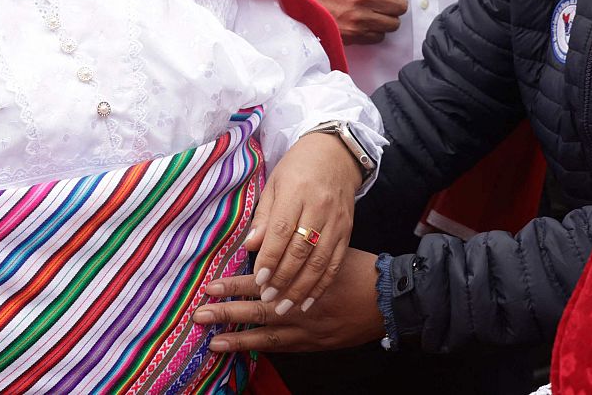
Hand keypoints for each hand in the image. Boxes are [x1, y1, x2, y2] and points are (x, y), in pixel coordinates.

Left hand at [195, 248, 384, 351]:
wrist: (391, 296)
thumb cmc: (359, 265)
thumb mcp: (328, 246)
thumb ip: (290, 245)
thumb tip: (253, 242)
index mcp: (305, 275)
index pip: (262, 280)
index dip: (234, 285)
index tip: (209, 287)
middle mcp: (303, 305)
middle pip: (258, 309)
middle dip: (227, 313)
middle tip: (199, 315)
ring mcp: (310, 327)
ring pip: (269, 334)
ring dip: (240, 338)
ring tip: (214, 341)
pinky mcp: (318, 342)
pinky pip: (286, 346)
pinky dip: (265, 347)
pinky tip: (247, 349)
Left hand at [239, 130, 361, 321]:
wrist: (337, 155)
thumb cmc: (298, 167)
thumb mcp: (274, 183)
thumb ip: (264, 217)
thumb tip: (250, 246)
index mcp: (297, 191)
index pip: (282, 230)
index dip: (270, 257)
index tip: (258, 279)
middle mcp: (320, 207)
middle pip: (301, 249)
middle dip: (284, 277)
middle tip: (268, 297)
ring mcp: (337, 221)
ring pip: (320, 260)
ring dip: (302, 287)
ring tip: (285, 306)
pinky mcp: (347, 231)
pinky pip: (336, 262)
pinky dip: (322, 284)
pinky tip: (309, 299)